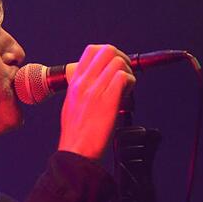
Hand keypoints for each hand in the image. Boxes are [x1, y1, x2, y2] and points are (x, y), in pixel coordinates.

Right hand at [57, 44, 134, 160]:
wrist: (76, 151)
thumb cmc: (75, 133)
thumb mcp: (71, 103)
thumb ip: (82, 88)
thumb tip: (98, 79)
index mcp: (75, 82)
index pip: (92, 50)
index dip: (108, 53)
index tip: (114, 65)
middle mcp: (84, 83)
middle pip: (107, 50)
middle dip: (121, 58)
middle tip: (125, 73)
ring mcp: (96, 90)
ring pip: (118, 63)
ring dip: (128, 72)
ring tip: (126, 88)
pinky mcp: (108, 101)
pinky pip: (124, 78)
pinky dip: (131, 83)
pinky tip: (127, 96)